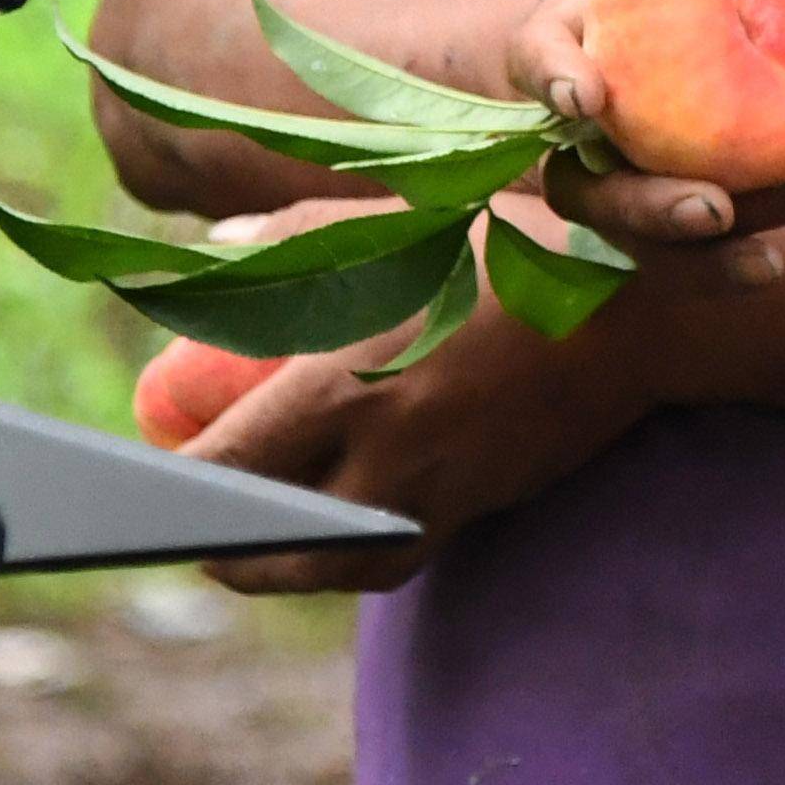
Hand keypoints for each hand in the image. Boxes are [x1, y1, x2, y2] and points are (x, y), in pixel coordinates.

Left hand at [183, 207, 668, 595]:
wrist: (636, 302)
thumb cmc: (504, 243)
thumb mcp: (390, 221)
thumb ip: (291, 237)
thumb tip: (211, 249)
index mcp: (345, 380)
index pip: (227, 469)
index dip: (174, 487)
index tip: (149, 472)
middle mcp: (385, 454)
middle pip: (266, 541)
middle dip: (215, 541)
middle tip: (186, 516)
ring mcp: (436, 491)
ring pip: (331, 564)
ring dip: (279, 562)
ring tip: (239, 541)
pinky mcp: (477, 506)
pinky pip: (392, 556)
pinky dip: (348, 554)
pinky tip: (329, 531)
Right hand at [501, 0, 784, 278]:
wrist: (606, 43)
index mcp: (553, 48)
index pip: (538, 61)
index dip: (555, 79)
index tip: (584, 99)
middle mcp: (565, 137)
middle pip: (596, 187)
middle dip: (653, 204)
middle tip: (714, 206)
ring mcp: (601, 190)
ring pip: (638, 238)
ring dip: (704, 254)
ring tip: (772, 259)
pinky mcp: (641, 228)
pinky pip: (675, 260)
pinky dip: (720, 268)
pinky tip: (775, 268)